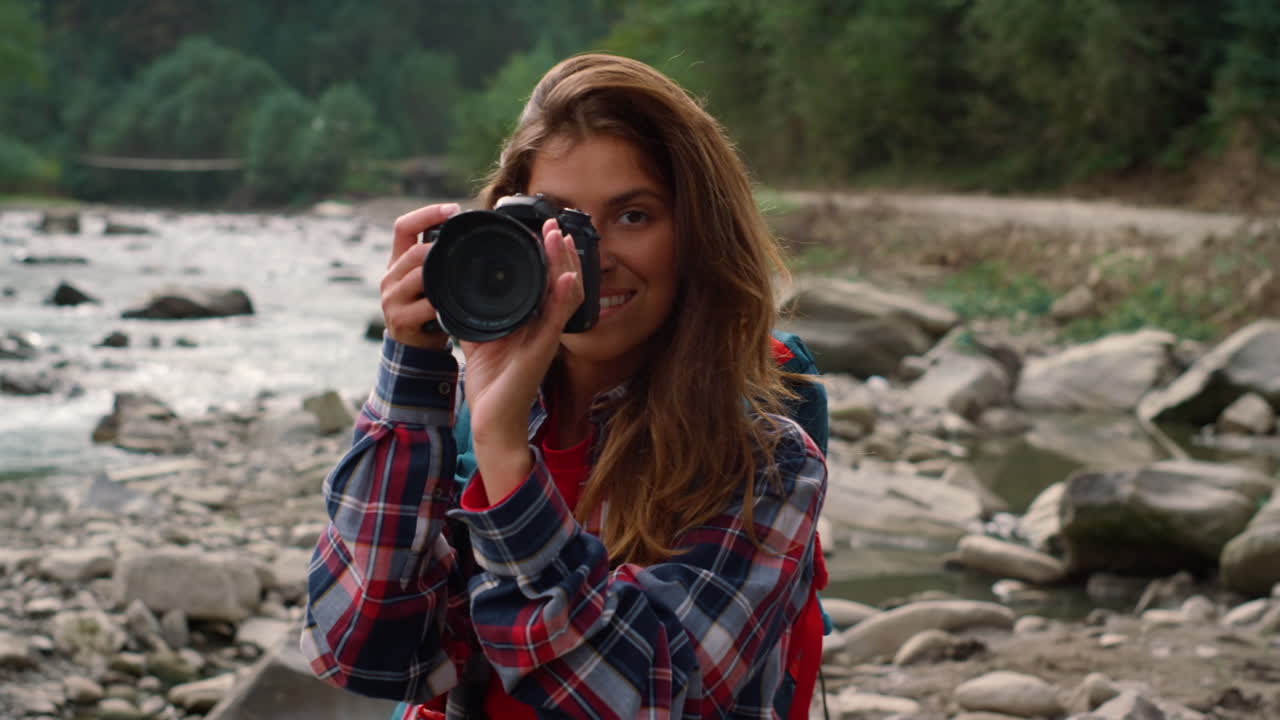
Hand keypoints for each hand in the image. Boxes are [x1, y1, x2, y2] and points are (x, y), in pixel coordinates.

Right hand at [381, 203, 460, 349]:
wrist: (415, 347)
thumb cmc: (428, 308)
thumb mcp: (430, 279)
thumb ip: (440, 258)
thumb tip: (471, 232)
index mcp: (398, 261)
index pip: (404, 227)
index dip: (427, 213)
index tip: (453, 209)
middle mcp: (391, 277)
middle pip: (415, 252)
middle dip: (440, 249)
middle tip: (465, 249)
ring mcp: (392, 299)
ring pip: (419, 276)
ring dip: (442, 276)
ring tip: (462, 276)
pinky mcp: (400, 320)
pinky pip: (426, 305)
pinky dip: (442, 304)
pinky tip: (456, 304)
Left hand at [460, 218, 583, 497]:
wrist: (491, 419)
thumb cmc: (491, 383)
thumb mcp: (478, 337)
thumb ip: (472, 314)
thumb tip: (452, 288)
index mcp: (532, 320)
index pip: (547, 281)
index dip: (549, 256)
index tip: (541, 229)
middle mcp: (544, 325)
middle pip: (561, 280)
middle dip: (560, 251)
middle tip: (553, 224)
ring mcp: (547, 337)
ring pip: (566, 294)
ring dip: (566, 264)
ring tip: (559, 239)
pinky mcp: (543, 350)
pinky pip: (558, 321)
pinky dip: (564, 298)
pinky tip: (567, 280)